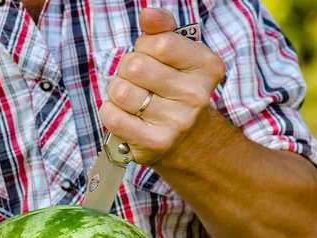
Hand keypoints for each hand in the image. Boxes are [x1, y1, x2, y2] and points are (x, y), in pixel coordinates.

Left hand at [98, 8, 224, 166]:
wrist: (187, 139)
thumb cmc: (174, 88)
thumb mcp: (177, 55)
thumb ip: (163, 30)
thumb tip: (148, 15)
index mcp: (206, 67)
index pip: (160, 42)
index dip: (145, 47)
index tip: (151, 58)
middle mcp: (196, 96)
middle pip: (135, 66)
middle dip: (127, 69)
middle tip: (139, 81)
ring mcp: (177, 122)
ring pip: (120, 91)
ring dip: (117, 91)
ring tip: (132, 99)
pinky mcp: (154, 143)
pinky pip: (112, 116)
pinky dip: (110, 112)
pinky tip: (125, 116)